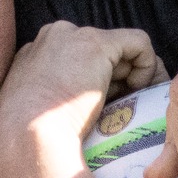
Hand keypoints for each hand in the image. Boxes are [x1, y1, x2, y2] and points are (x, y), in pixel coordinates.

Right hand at [0, 21, 164, 139]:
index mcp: (35, 55)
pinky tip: (137, 93)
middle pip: (101, 54)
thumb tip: (92, 105)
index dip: (100, 85)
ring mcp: (73, 36)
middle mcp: (53, 37)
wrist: (29, 138)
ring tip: (135, 106)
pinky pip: (139, 44)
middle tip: (128, 109)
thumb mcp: (39, 115)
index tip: (107, 111)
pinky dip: (147, 68)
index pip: (79, 62)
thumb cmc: (33, 140)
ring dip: (134, 78)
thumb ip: (57, 100)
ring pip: (122, 50)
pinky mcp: (96, 44)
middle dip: (119, 79)